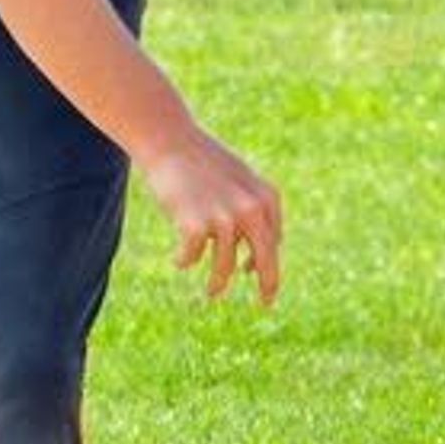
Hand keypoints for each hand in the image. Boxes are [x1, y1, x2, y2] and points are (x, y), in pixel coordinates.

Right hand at [139, 129, 283, 306]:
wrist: (170, 140)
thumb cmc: (202, 161)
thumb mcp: (237, 180)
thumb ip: (251, 210)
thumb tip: (253, 261)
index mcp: (266, 197)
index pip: (274, 241)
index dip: (264, 261)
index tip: (252, 274)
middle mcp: (251, 209)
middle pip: (266, 259)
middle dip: (267, 285)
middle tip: (266, 303)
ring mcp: (224, 218)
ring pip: (227, 267)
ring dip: (218, 284)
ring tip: (212, 295)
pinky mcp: (196, 225)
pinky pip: (193, 257)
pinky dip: (185, 261)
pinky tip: (178, 261)